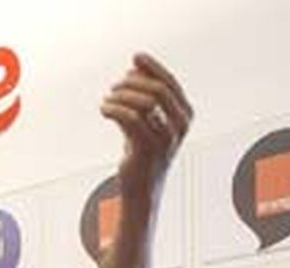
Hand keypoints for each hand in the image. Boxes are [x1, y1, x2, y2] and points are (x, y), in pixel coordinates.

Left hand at [102, 53, 192, 194]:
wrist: (141, 189)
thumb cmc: (143, 152)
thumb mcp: (147, 119)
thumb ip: (144, 94)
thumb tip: (135, 65)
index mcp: (185, 115)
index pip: (169, 82)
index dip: (152, 67)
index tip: (135, 56)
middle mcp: (180, 126)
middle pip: (158, 89)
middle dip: (133, 82)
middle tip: (114, 86)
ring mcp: (166, 139)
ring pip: (144, 102)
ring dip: (121, 96)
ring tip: (107, 99)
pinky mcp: (147, 150)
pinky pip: (130, 118)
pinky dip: (114, 109)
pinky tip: (104, 109)